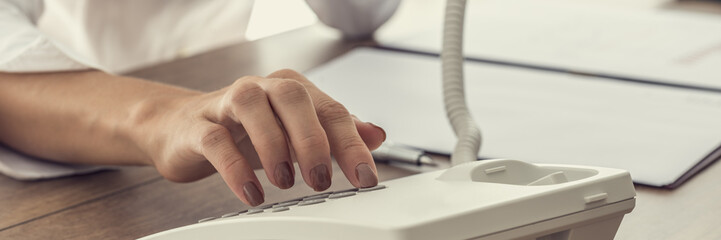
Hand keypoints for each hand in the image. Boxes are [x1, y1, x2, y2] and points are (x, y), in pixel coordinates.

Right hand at [135, 69, 385, 205]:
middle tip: (322, 179)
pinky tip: (252, 193)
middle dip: (314, 141)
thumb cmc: (246, 130)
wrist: (182, 128)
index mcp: (291, 88)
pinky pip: (216, 141)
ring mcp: (227, 103)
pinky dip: (236, 168)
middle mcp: (262, 88)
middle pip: (295, 99)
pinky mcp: (198, 126)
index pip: (331, 110)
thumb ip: (335, 132)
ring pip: (253, 107)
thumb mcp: (295, 132)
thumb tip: (377, 135)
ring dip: (274, 146)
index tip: (365, 178)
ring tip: (285, 183)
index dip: (351, 144)